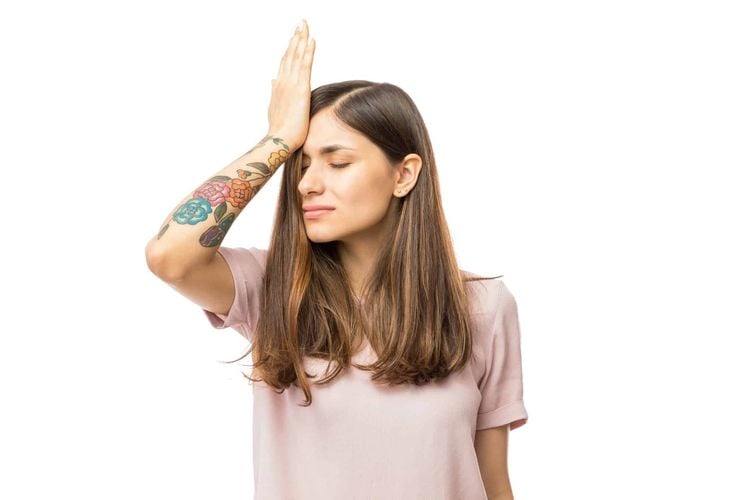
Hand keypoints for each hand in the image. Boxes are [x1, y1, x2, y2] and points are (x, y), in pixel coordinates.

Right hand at [267, 19, 315, 150]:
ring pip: (296, 56)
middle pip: (290, 54)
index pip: (285, 62)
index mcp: (279, 85)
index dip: (290, 48)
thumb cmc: (280, 129)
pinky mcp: (300, 89)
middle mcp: (283, 81)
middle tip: (301, 23)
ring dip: (301, 39)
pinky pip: (305, 65)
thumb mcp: (275, 106)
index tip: (295, 36)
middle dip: (296, 38)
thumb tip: (273, 80)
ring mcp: (291, 84)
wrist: (280, 140)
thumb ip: (275, 91)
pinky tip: (311, 41)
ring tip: (305, 26)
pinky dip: (308, 52)